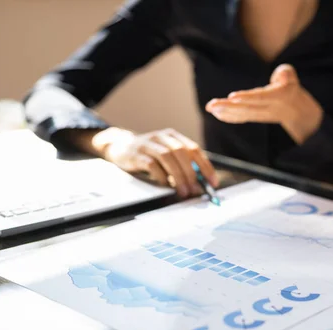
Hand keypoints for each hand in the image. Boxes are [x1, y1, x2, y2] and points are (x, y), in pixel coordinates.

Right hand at [96, 127, 217, 197]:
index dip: (205, 166)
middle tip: (196, 190)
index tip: (212, 182)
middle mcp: (162, 137)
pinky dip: (161, 175)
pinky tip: (165, 185)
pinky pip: (151, 164)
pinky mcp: (136, 154)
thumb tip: (199, 185)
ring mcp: (147, 143)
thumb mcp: (166, 156)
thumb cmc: (148, 155)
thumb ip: (182, 166)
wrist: (119, 147)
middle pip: (181, 152)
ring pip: (167, 157)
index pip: (194, 149)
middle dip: (191, 173)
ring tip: (183, 191)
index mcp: (173, 136)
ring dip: (178, 176)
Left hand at [205, 64, 323, 143]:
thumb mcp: (291, 76)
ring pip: (241, 114)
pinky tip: (215, 112)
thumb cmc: (289, 86)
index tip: (232, 96)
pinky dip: (227, 116)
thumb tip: (282, 74)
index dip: (247, 98)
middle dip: (228, 107)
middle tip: (212, 105)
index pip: (260, 98)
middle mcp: (266, 108)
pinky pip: (240, 117)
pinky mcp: (253, 116)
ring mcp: (259, 114)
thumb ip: (286, 73)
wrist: (293, 109)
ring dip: (224, 111)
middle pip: (246, 108)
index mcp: (277, 97)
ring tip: (210, 107)